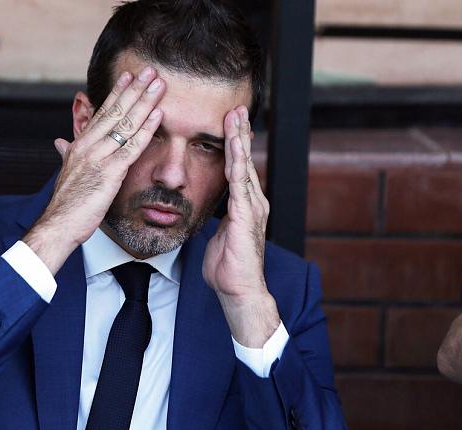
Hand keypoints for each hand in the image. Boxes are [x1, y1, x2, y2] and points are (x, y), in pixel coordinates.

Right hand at [24, 66, 164, 273]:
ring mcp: (99, 157)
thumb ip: (66, 153)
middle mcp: (88, 146)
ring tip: (158, 85)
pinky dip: (147, 129)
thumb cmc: (66, 204)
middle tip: (149, 71)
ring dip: (144, 102)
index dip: (117, 93)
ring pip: (126, 123)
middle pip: (116, 111)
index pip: (102, 113)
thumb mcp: (66, 172)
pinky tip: (158, 115)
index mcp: (80, 144)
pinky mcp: (110, 172)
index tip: (128, 77)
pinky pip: (132, 146)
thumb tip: (60, 142)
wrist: (59, 225)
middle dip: (134, 89)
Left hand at [202, 106, 279, 346]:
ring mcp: (252, 207)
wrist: (239, 290)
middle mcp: (253, 201)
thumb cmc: (227, 267)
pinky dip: (237, 162)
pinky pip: (240, 183)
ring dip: (239, 140)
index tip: (229, 123)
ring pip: (244, 166)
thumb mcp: (218, 236)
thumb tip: (208, 211)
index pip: (238, 168)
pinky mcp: (246, 215)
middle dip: (240, 133)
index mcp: (245, 205)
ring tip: (236, 117)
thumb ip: (217, 220)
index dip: (234, 145)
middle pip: (244, 160)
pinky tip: (234, 146)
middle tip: (237, 108)